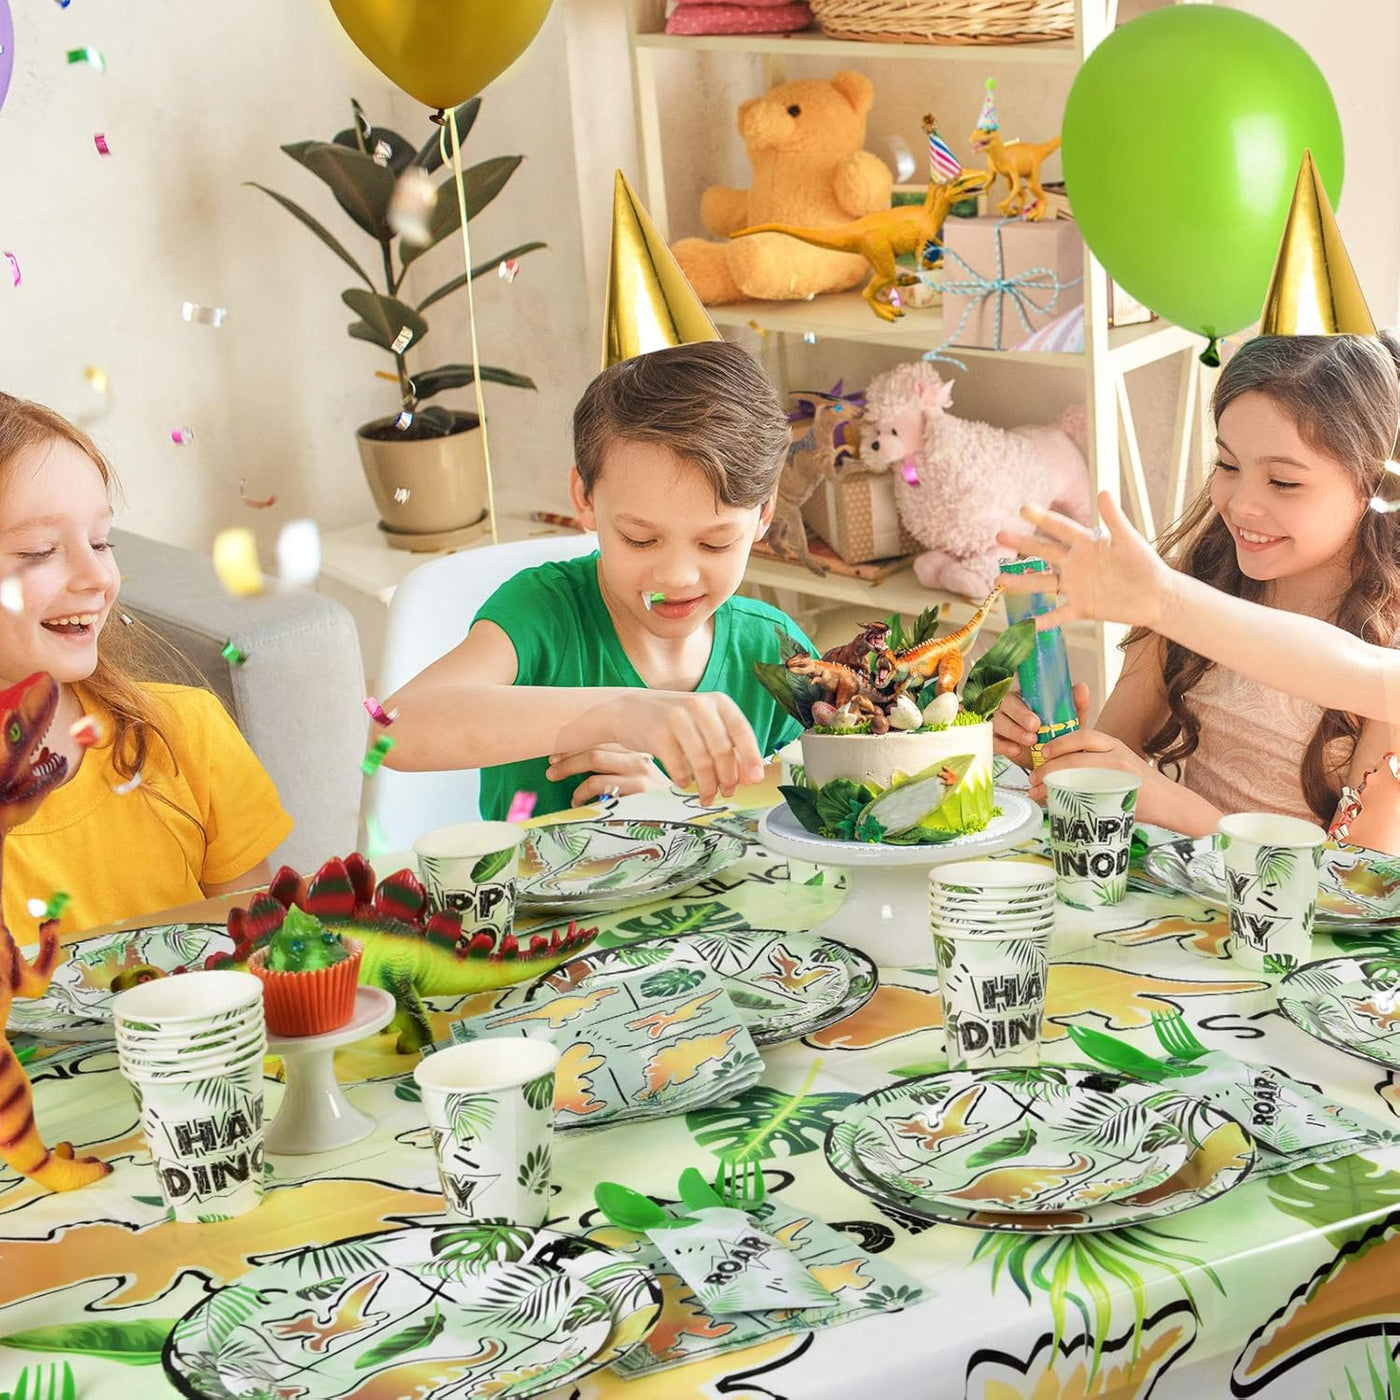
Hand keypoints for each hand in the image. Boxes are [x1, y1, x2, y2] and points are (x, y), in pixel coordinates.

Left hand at [545, 744, 670, 807]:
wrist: (686, 824)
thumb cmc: (657, 807)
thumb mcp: (640, 784)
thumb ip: (617, 771)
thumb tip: (583, 763)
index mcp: (639, 753)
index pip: (603, 738)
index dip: (576, 744)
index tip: (557, 755)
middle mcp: (640, 758)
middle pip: (596, 745)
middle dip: (567, 756)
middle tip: (550, 768)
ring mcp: (640, 773)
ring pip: (595, 760)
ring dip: (569, 770)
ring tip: (559, 783)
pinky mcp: (638, 791)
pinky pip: (598, 784)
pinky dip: (581, 793)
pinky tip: (578, 803)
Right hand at [603, 691, 765, 805]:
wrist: (628, 709)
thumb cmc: (674, 720)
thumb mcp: (704, 723)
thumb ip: (727, 745)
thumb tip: (749, 776)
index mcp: (718, 702)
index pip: (742, 730)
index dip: (751, 757)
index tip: (755, 779)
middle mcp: (699, 705)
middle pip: (722, 751)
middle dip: (728, 778)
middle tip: (728, 793)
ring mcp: (677, 718)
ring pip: (702, 762)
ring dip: (707, 786)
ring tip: (707, 796)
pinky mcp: (658, 734)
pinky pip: (679, 768)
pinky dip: (684, 781)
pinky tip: (684, 784)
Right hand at [992, 682, 1091, 768]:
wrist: (1047, 759)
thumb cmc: (1056, 734)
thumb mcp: (1068, 720)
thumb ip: (1075, 705)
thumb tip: (1081, 688)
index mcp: (1024, 696)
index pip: (1018, 690)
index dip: (1023, 700)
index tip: (1037, 718)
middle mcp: (1008, 707)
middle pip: (1005, 704)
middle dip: (1019, 715)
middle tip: (1035, 727)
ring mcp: (999, 723)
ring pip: (998, 722)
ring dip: (1013, 731)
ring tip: (1031, 741)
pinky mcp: (995, 740)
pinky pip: (992, 740)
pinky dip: (1003, 746)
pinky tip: (1015, 750)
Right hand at [995, 491, 1171, 631]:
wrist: (1157, 596)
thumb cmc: (1145, 565)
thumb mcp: (1129, 540)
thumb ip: (1114, 519)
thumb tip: (1103, 492)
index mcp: (1087, 544)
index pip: (1060, 528)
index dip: (1042, 518)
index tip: (1023, 509)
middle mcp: (1076, 564)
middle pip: (1044, 553)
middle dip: (1022, 544)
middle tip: (999, 536)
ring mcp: (1077, 586)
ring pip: (1043, 584)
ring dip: (1021, 582)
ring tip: (998, 581)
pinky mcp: (1082, 607)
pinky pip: (1059, 614)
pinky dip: (1044, 621)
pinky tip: (1027, 624)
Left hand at [1029, 726, 1154, 803]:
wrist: (1169, 802)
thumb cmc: (1137, 785)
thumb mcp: (1116, 764)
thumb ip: (1091, 762)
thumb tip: (1053, 771)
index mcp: (1111, 743)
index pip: (1081, 735)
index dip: (1059, 743)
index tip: (1043, 752)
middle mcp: (1115, 752)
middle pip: (1075, 754)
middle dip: (1049, 766)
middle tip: (1033, 777)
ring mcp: (1120, 771)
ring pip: (1078, 772)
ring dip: (1053, 782)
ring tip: (1038, 791)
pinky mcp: (1122, 790)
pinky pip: (1088, 792)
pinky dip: (1066, 797)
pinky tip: (1055, 803)